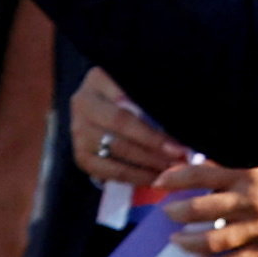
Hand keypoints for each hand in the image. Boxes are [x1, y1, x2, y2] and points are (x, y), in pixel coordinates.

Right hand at [70, 68, 189, 187]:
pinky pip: (108, 171)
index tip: (175, 136)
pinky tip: (154, 178)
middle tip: (180, 155)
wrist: (101, 109)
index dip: (151, 119)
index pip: (127, 96)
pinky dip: (134, 176)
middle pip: (121, 123)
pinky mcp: (80, 156)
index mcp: (98, 78)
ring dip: (147, 163)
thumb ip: (151, 97)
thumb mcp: (135, 87)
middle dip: (154, 143)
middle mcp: (83, 103)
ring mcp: (78, 131)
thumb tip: (180, 122)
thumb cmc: (128, 95)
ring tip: (172, 169)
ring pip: (116, 149)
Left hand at [164, 160, 257, 256]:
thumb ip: (242, 173)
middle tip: (165, 212)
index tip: (160, 180)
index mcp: (253, 176)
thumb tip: (210, 170)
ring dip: (189, 241)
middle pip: (201, 209)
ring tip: (177, 240)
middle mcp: (252, 203)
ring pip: (212, 240)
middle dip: (177, 211)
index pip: (204, 174)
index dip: (177, 177)